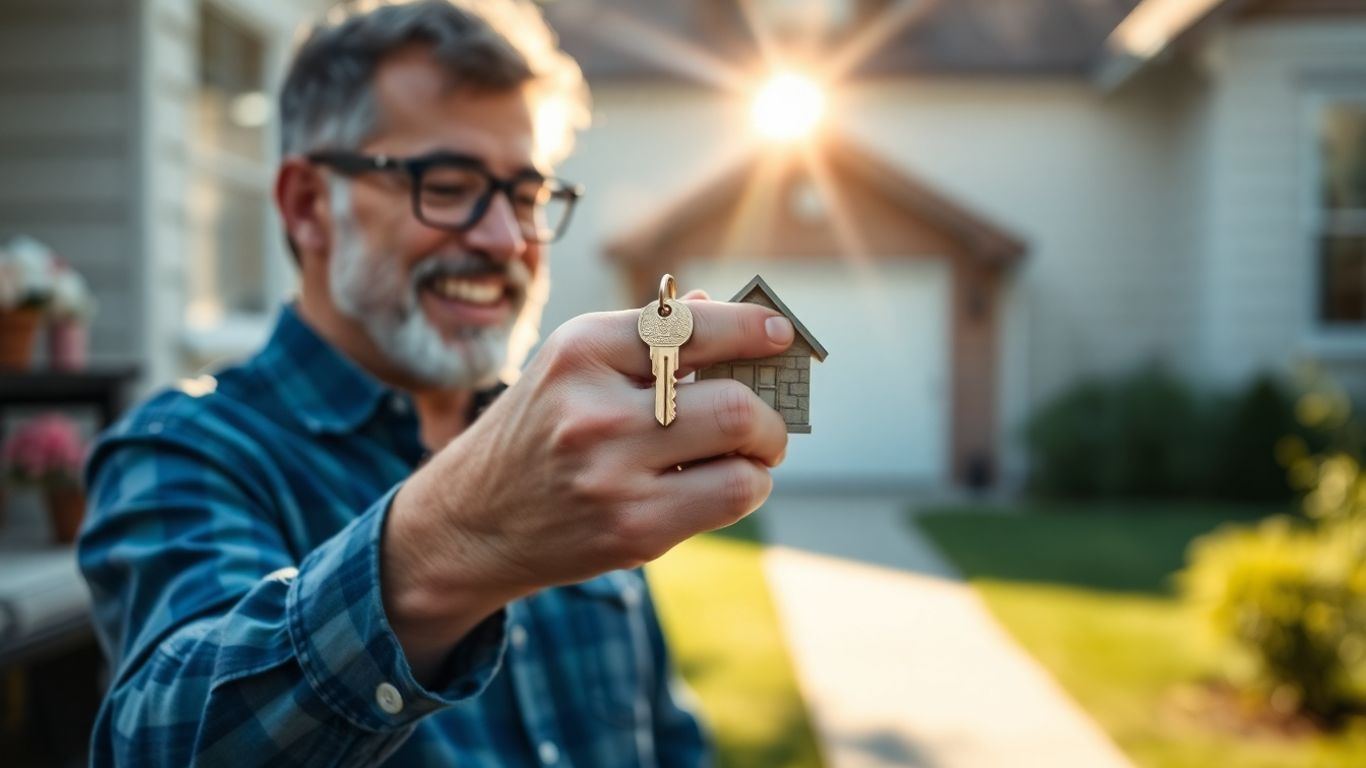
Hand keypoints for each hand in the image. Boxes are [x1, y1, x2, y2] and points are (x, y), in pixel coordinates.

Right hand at [382, 291, 793, 673]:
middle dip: (768, 413)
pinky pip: (729, 500)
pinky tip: (719, 485)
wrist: (470, 520)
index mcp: (581, 350)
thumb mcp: (570, 367)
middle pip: (734, 403)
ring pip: (743, 458)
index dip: (751, 328)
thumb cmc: (536, 432)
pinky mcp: (632, 530)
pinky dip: (743, 489)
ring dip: (762, 456)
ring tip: (747, 455)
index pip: (693, 327)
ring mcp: (613, 476)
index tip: (781, 334)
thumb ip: (645, 339)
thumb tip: (717, 308)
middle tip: (766, 420)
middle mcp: (595, 410)